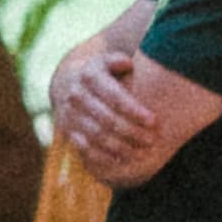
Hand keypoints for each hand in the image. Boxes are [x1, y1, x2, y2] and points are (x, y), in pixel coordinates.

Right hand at [54, 58, 157, 183]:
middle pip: (107, 119)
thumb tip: (127, 63)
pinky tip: (123, 161)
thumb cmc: (102, 74)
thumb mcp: (108, 61)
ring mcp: (70, 114)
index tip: (153, 121)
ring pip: (97, 135)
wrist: (68, 84)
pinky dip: (104, 156)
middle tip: (152, 140)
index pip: (114, 96)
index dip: (134, 110)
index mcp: (89, 76)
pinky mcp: (68, 131)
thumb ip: (119, 60)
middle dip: (131, 131)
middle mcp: (77, 95)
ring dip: (121, 147)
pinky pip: (85, 148)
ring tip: (142, 154)